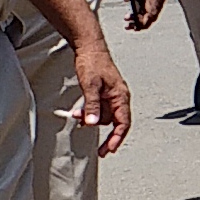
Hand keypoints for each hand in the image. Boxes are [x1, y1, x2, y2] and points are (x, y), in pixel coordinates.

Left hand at [71, 40, 134, 154]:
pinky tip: (78, 113)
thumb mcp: (90, 86)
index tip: (110, 149)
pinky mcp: (103, 94)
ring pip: (104, 116)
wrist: (89, 47)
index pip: (124, 123)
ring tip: (76, 117)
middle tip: (101, 151)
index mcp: (121, 96)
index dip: (118, 138)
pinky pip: (98, 109)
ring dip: (91, 120)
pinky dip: (88, 112)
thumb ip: (92, 106)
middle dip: (104, 133)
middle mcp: (119, 98)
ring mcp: (111, 96)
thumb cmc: (93, 63)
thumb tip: (92, 124)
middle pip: (114, 123)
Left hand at [122, 0, 171, 29]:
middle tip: (129, 25)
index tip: (131, 26)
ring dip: (144, 17)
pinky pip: (158, 4)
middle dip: (141, 23)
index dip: (140, 23)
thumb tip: (126, 0)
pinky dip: (149, 10)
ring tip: (131, 18)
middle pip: (153, 15)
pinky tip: (139, 9)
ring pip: (156, 11)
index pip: (149, 14)